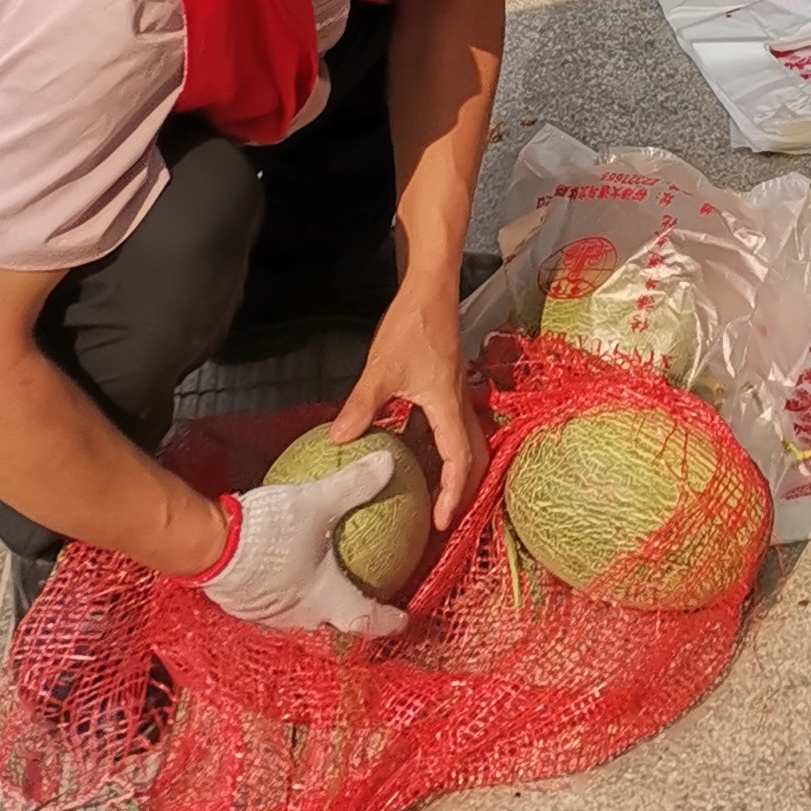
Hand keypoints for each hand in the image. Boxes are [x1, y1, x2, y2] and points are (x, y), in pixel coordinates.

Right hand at [197, 447, 407, 636]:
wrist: (211, 547)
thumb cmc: (270, 532)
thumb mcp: (319, 501)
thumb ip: (355, 484)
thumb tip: (388, 463)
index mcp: (325, 599)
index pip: (366, 619)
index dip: (388, 620)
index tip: (403, 618)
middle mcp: (300, 616)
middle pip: (333, 621)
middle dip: (351, 612)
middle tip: (365, 594)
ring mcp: (270, 614)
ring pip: (303, 613)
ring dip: (317, 599)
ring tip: (327, 577)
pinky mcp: (245, 603)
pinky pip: (276, 598)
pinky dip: (289, 585)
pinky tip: (287, 559)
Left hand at [330, 290, 478, 526]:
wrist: (431, 286)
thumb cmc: (413, 324)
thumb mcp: (382, 369)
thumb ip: (362, 406)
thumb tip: (337, 441)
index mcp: (448, 406)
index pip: (459, 462)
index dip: (451, 496)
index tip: (439, 524)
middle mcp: (458, 403)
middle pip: (472, 456)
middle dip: (461, 489)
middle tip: (442, 515)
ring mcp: (454, 392)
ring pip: (463, 440)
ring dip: (451, 468)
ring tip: (430, 492)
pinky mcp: (445, 381)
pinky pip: (447, 423)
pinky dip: (435, 444)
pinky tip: (409, 448)